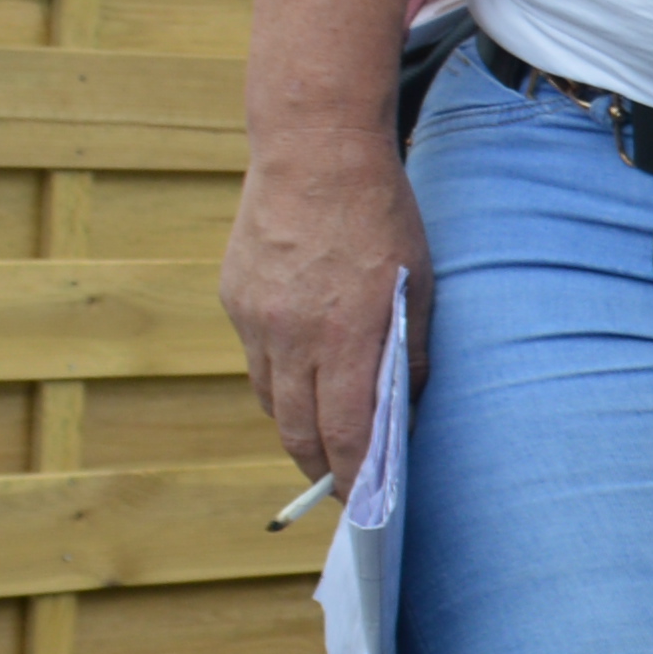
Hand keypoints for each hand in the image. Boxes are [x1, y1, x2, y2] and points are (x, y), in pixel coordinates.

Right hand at [224, 136, 429, 484]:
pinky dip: (278, 377)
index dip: (352, 478)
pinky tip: (301, 376)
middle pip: (296, 430)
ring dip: (295, 425)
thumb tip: (403, 413)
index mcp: (345, 334)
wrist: (314, 149)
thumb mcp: (418, 286)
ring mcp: (255, 318)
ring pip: (269, 399)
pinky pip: (255, 358)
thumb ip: (410, 354)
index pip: (344, 433)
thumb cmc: (381, 215)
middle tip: (340, 485)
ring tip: (322, 438)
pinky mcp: (234, 299)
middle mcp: (292, 335)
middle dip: (318, 468)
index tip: (363, 504)